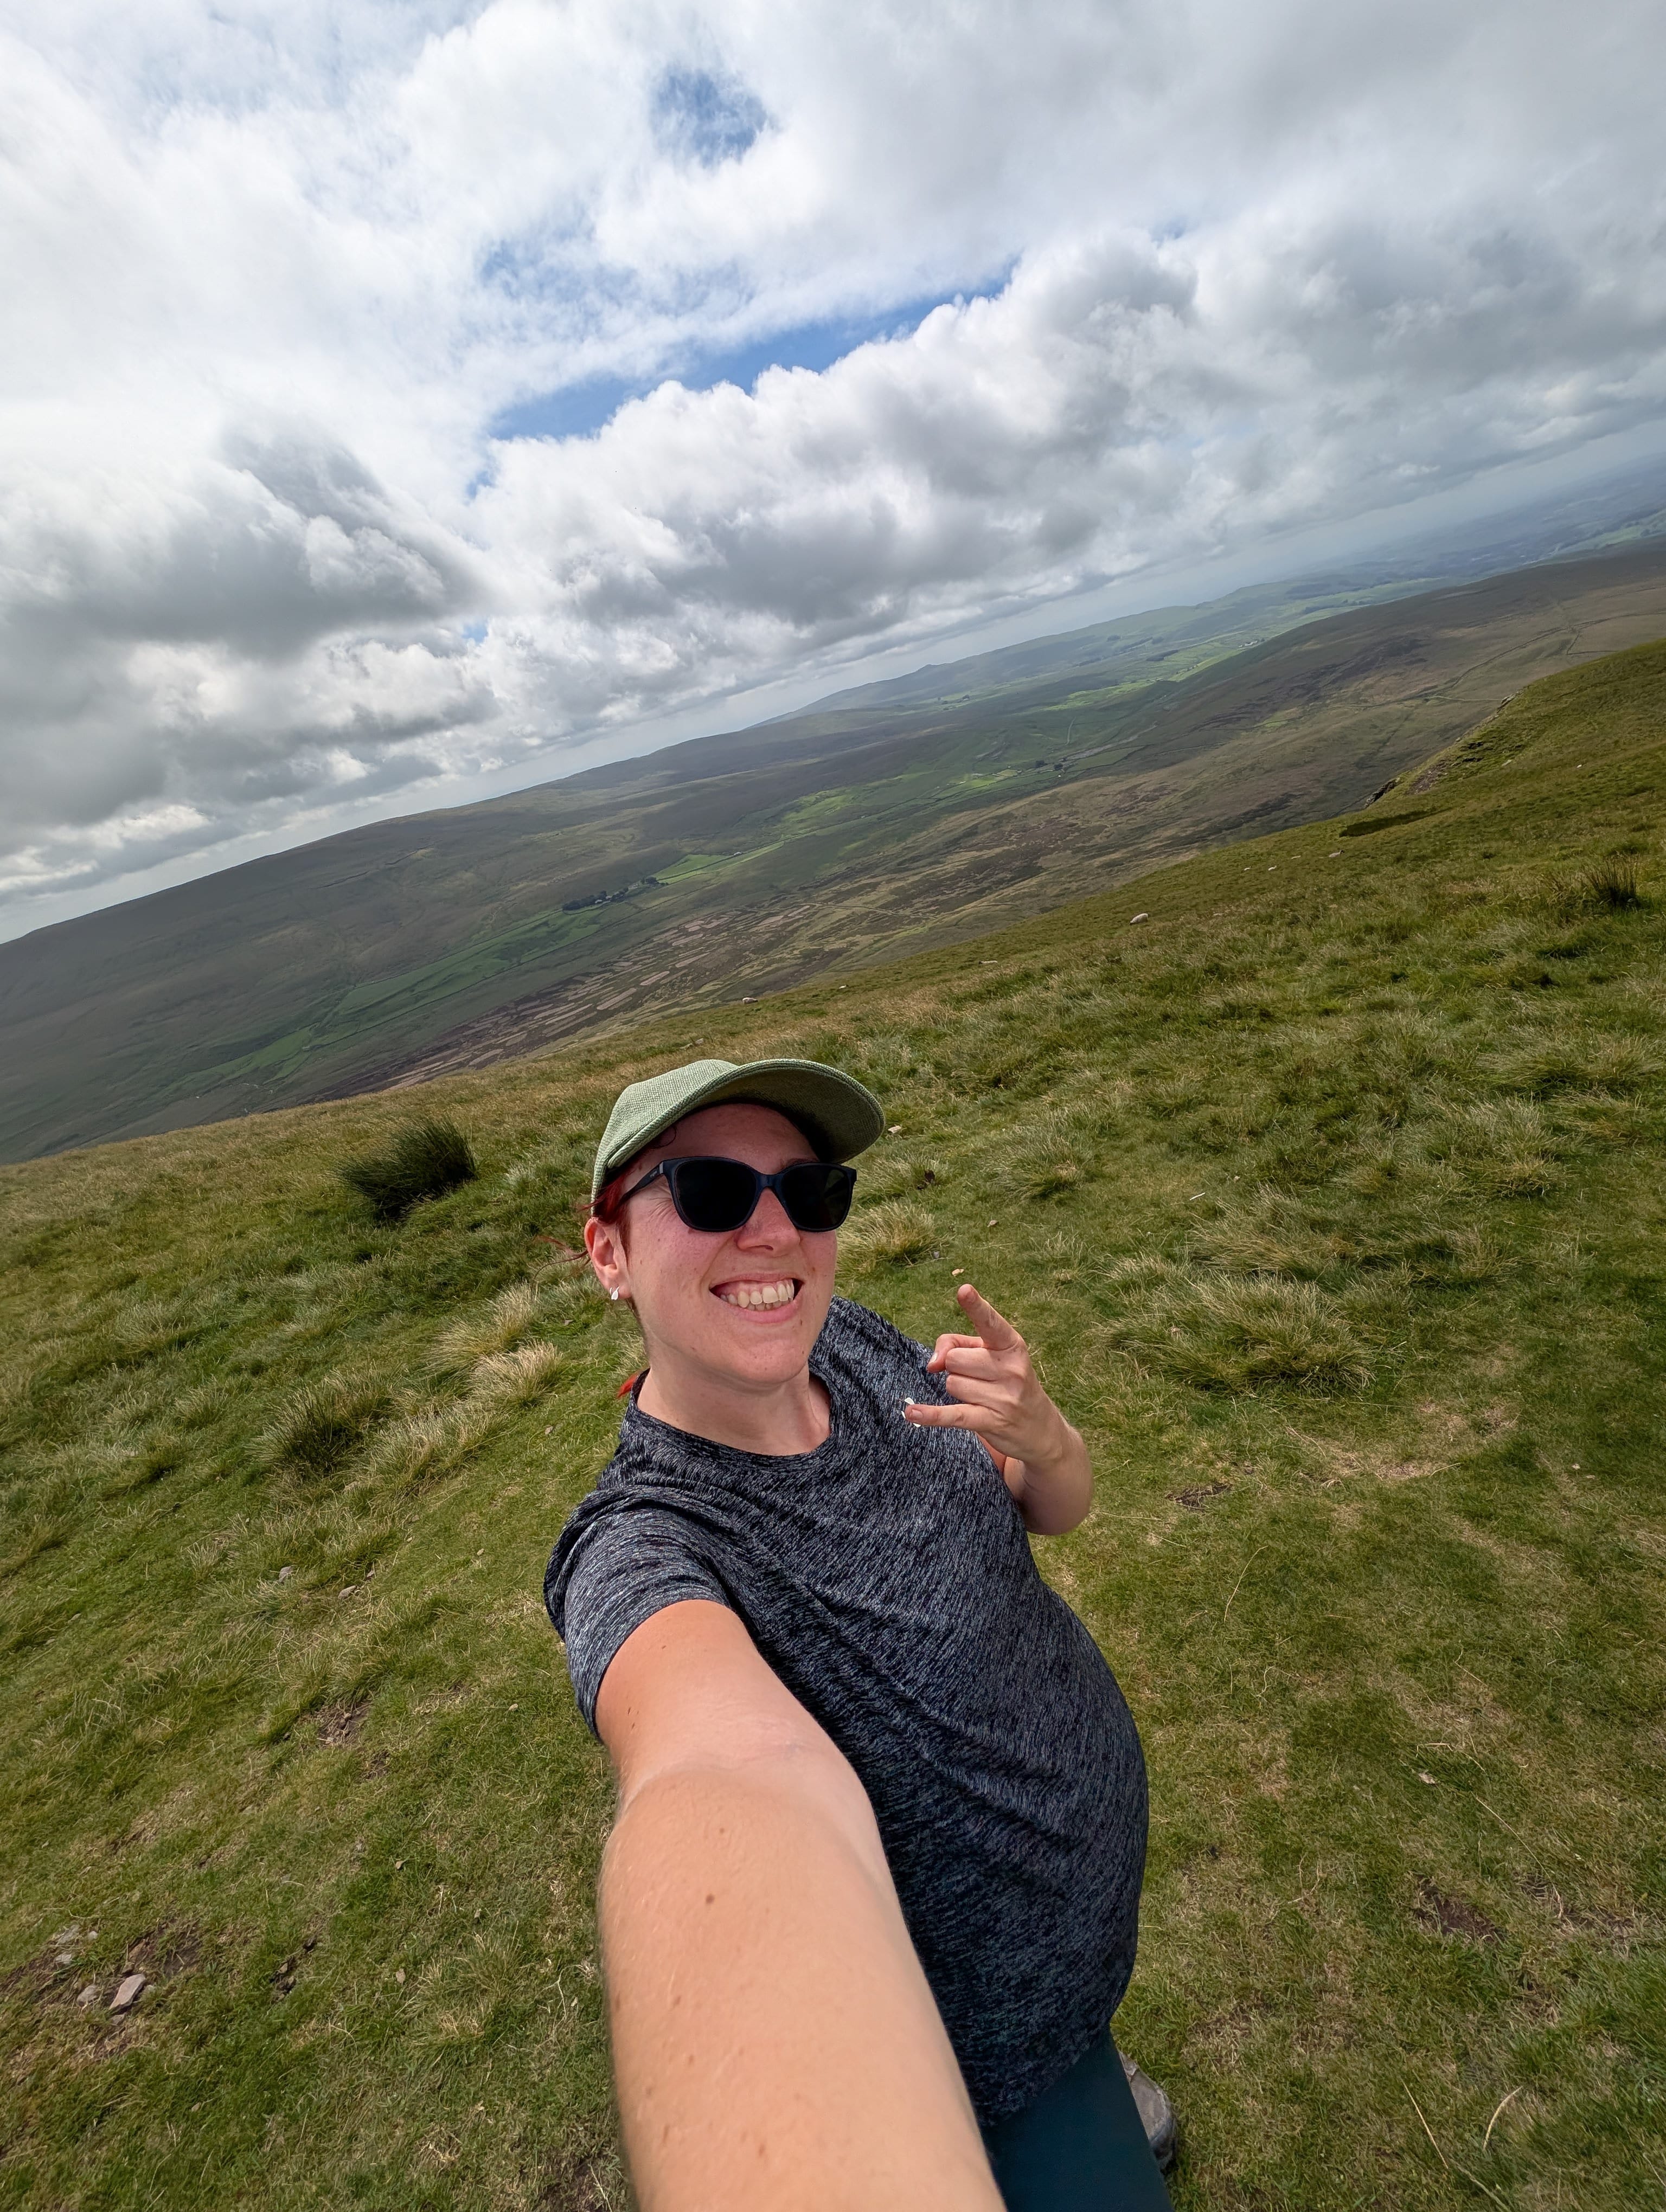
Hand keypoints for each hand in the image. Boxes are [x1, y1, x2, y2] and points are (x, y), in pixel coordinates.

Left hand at [904, 1284, 1091, 1534]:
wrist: (1040, 1429)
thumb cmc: (1007, 1382)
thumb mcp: (990, 1355)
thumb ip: (956, 1344)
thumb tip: (932, 1364)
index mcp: (1012, 1346)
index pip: (991, 1323)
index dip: (976, 1307)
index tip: (963, 1290)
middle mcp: (1011, 1369)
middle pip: (954, 1359)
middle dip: (957, 1368)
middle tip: (979, 1378)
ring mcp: (1003, 1398)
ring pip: (952, 1384)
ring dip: (958, 1390)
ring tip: (982, 1396)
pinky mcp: (991, 1422)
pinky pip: (951, 1415)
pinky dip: (930, 1415)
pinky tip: (911, 1412)